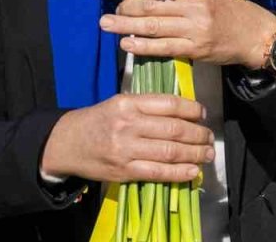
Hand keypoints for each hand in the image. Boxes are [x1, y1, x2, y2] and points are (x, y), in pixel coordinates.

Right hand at [41, 94, 213, 183]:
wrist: (66, 143)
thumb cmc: (98, 120)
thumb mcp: (120, 103)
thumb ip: (149, 106)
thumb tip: (186, 111)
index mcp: (129, 103)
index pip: (170, 104)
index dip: (192, 109)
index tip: (203, 114)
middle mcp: (128, 125)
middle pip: (174, 129)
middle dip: (198, 134)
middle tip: (209, 137)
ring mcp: (125, 149)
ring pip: (170, 151)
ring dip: (195, 154)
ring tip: (207, 154)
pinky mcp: (123, 171)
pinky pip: (158, 172)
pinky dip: (179, 173)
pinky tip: (192, 171)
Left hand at [101, 0, 275, 68]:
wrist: (257, 34)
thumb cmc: (233, 12)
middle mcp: (194, 5)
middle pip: (149, 5)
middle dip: (124, 9)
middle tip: (109, 14)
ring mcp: (195, 27)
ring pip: (152, 26)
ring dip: (125, 26)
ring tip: (106, 25)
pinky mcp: (196, 48)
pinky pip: (163, 47)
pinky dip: (142, 46)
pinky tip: (127, 45)